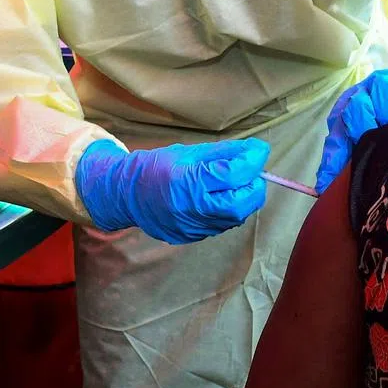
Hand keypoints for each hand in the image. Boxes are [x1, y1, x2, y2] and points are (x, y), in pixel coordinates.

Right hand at [75, 138, 269, 243]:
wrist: (126, 195)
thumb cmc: (156, 167)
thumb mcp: (188, 152)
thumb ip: (223, 153)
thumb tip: (255, 151)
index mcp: (186, 182)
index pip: (231, 175)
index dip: (252, 161)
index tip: (260, 150)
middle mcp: (189, 209)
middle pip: (239, 204)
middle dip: (254, 187)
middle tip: (254, 172)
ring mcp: (191, 227)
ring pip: (233, 217)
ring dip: (244, 199)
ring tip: (237, 182)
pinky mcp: (192, 237)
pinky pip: (221, 225)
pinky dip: (229, 210)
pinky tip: (222, 197)